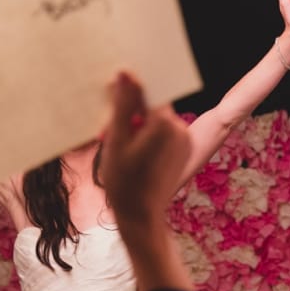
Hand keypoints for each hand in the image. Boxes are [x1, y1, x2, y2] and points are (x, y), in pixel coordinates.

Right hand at [101, 72, 192, 223]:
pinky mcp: (182, 152)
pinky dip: (145, 137)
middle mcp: (180, 129)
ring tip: (115, 145)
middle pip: (151, 106)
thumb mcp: (117, 139)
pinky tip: (129, 152)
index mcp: (165, 123)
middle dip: (128, 114)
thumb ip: (123, 104)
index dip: (127, 93)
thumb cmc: (124, 182)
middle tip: (105, 133)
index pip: (147, 91)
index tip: (111, 98)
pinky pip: (162, 134)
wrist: (141, 217)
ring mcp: (184, 142)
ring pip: (155, 121)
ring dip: (134, 127)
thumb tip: (126, 73)